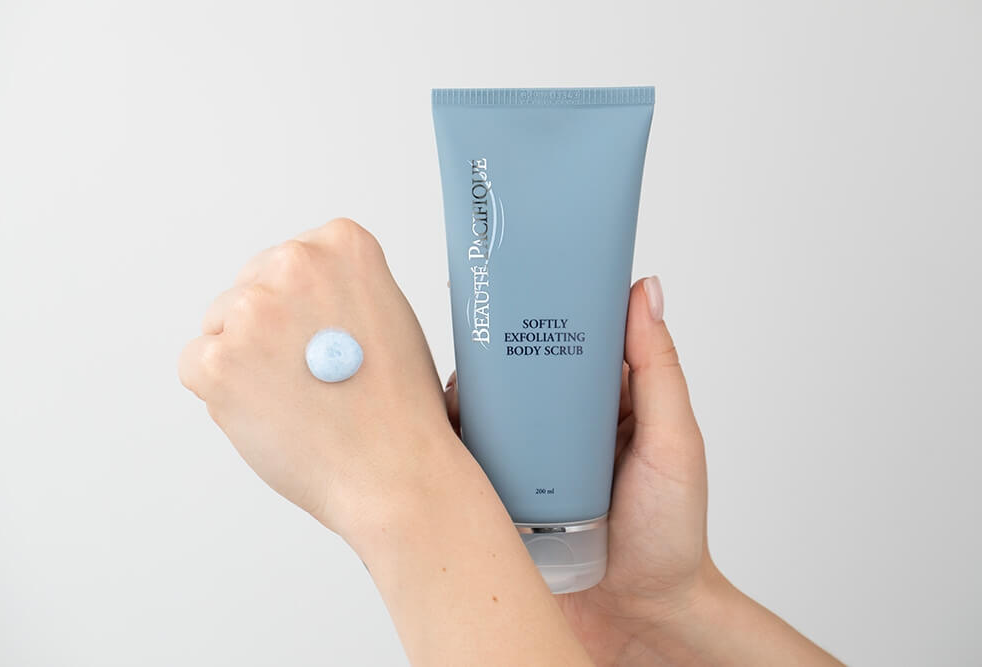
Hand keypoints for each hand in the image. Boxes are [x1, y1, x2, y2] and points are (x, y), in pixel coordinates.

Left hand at [179, 218, 594, 665]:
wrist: (396, 472)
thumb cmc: (399, 408)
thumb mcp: (388, 317)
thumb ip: (338, 291)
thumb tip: (290, 299)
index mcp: (344, 244)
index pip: (293, 260)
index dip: (307, 306)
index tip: (329, 337)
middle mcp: (295, 263)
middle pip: (253, 286)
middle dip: (271, 328)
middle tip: (311, 375)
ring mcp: (252, 310)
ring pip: (221, 324)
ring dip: (245, 359)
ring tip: (298, 398)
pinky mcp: (217, 359)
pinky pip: (196, 363)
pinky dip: (220, 393)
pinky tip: (268, 412)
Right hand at [446, 277, 841, 665]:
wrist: (640, 618)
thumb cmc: (671, 536)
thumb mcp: (673, 442)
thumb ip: (657, 370)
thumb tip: (644, 290)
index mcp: (607, 403)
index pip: (572, 339)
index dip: (547, 304)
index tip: (519, 272)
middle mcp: (566, 426)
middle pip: (523, 371)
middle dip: (495, 345)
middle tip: (470, 323)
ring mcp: (533, 461)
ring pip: (492, 411)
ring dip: (469, 392)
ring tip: (450, 377)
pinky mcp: (506, 495)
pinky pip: (474, 458)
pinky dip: (456, 442)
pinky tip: (436, 427)